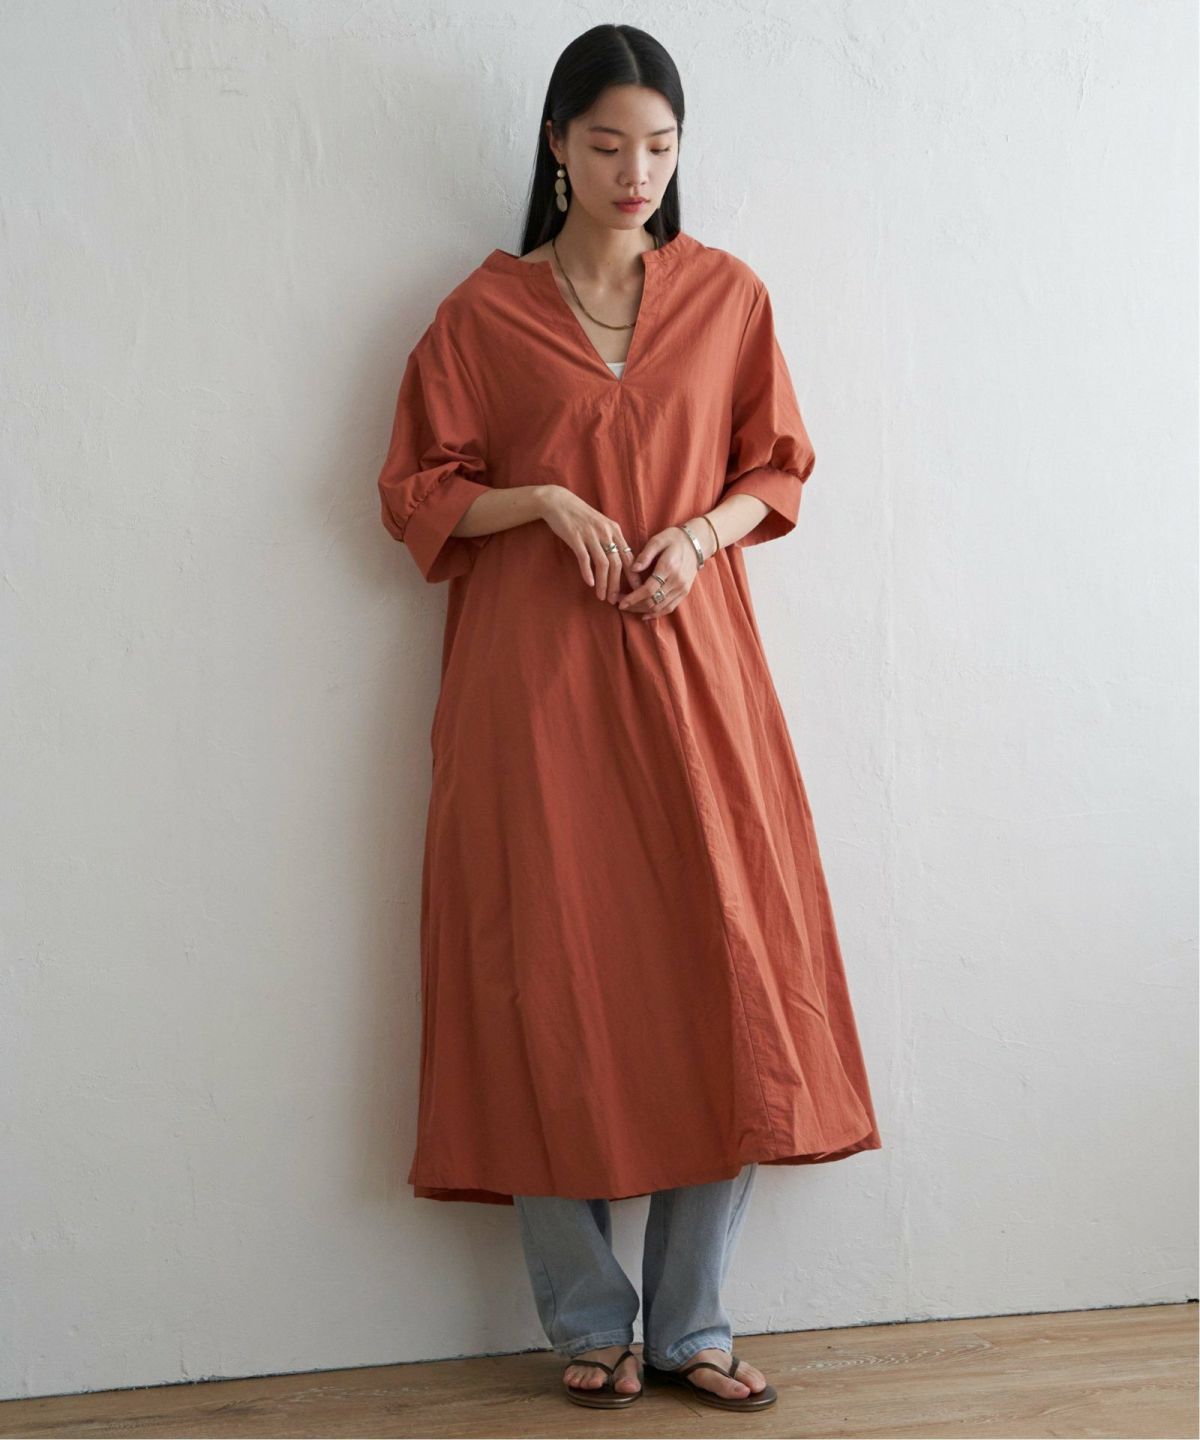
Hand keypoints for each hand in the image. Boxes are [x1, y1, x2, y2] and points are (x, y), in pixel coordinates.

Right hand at [539, 488, 638, 603]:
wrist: (558, 502)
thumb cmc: (580, 516)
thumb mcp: (601, 525)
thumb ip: (611, 540)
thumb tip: (619, 560)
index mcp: (614, 530)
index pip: (628, 556)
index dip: (633, 575)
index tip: (636, 590)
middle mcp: (605, 532)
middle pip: (617, 563)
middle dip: (617, 584)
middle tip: (615, 600)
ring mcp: (591, 535)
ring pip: (603, 564)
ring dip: (604, 583)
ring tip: (602, 597)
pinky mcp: (576, 537)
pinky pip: (585, 558)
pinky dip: (588, 572)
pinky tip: (590, 583)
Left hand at [618, 525, 701, 621]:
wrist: (695, 543)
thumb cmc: (673, 539)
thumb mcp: (658, 540)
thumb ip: (645, 555)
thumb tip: (632, 569)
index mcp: (668, 567)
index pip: (649, 589)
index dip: (633, 598)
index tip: (620, 602)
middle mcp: (677, 581)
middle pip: (653, 601)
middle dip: (634, 606)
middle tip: (620, 604)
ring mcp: (682, 588)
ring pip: (660, 607)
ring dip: (642, 610)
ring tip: (629, 608)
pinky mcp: (684, 592)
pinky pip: (669, 608)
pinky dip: (656, 613)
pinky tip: (644, 614)